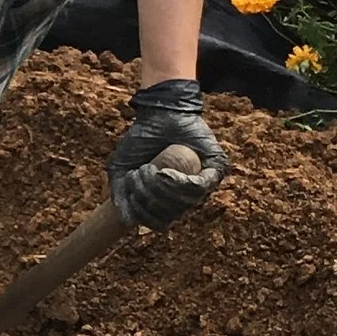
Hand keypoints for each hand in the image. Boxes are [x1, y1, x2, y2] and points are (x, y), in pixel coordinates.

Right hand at [108, 80, 225, 226]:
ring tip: (147, 169)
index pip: (160, 221)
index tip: (132, 194)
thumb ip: (119, 194)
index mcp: (169, 198)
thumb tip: (126, 220)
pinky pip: (200, 187)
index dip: (144, 215)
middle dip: (148, 198)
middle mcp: (188, 194)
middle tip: (138, 175)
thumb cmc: (141, 140)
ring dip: (159, 189)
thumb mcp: (122, 168)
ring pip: (184, 202)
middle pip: (171, 213)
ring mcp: (204, 182)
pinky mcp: (217, 168)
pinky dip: (179, 183)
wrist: (158, 114)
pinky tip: (165, 173)